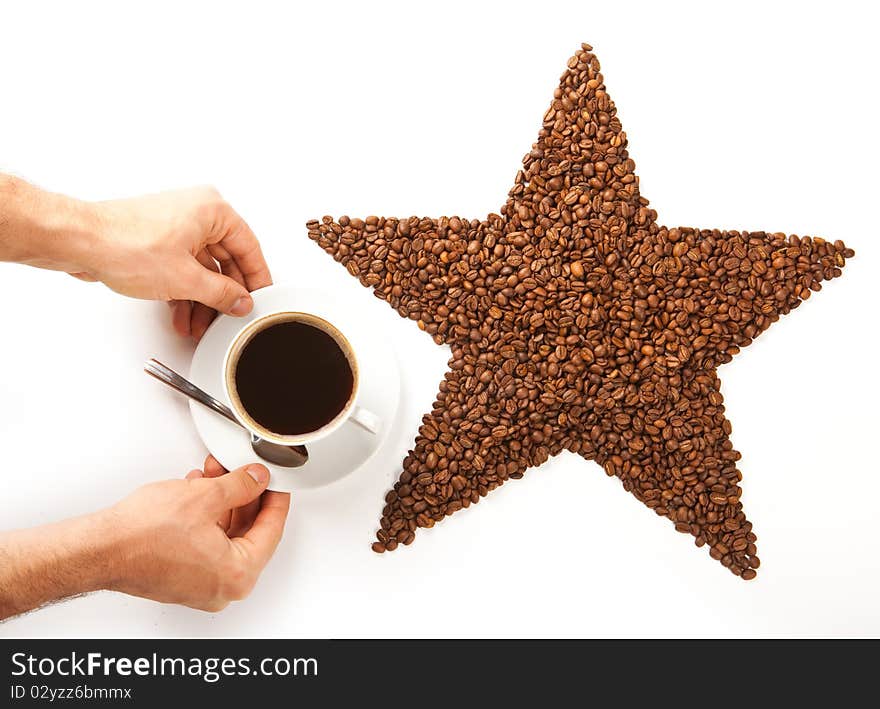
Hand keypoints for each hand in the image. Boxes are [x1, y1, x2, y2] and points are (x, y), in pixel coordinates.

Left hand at [86, 187, 272, 339]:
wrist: (79, 242)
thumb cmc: (124, 243)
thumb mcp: (187, 279)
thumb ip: (222, 294)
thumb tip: (241, 301)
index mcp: (212, 210)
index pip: (248, 248)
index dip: (256, 278)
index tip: (261, 299)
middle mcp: (196, 213)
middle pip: (225, 260)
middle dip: (223, 295)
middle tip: (230, 317)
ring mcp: (176, 226)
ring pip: (202, 268)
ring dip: (202, 300)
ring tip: (201, 325)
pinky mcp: (157, 240)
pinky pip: (182, 269)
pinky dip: (184, 293)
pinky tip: (183, 316)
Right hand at [104, 456, 289, 611]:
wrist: (99, 548)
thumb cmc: (142, 536)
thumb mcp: (205, 496)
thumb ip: (241, 485)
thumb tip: (257, 479)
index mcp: (238, 575)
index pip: (272, 530)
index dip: (275, 499)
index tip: (277, 483)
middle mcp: (222, 588)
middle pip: (250, 533)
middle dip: (244, 496)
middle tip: (244, 473)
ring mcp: (202, 587)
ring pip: (227, 536)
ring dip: (223, 503)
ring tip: (214, 474)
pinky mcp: (183, 579)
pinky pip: (208, 545)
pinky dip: (207, 518)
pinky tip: (199, 492)